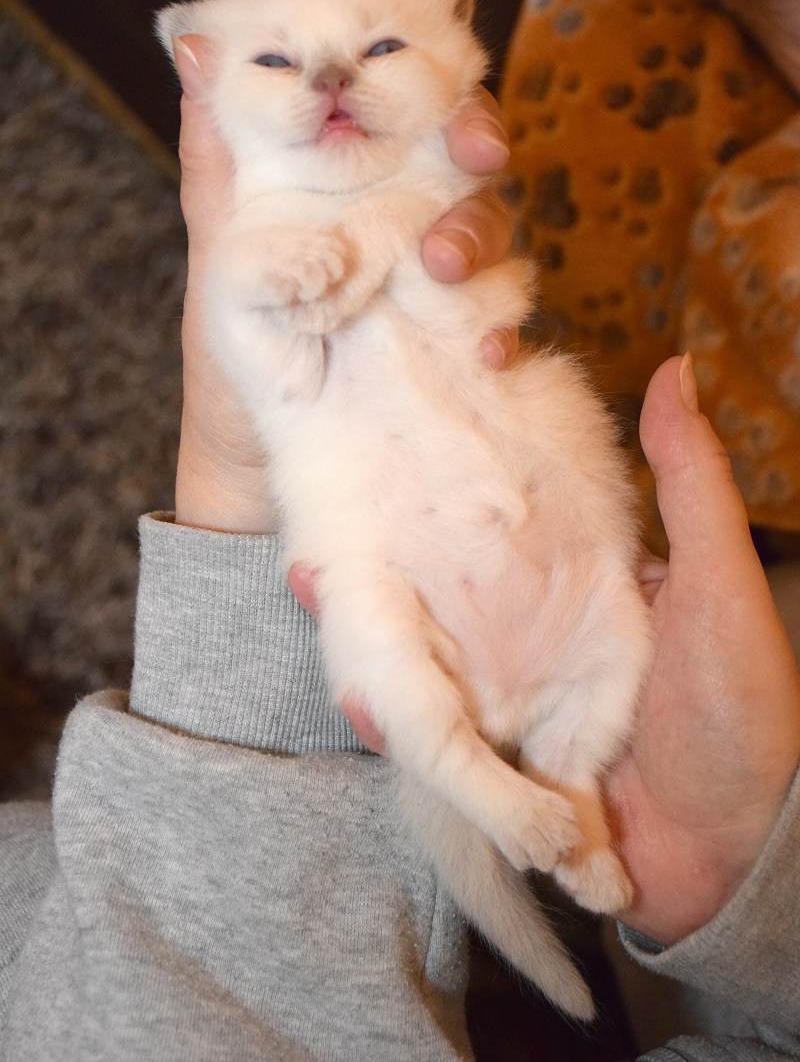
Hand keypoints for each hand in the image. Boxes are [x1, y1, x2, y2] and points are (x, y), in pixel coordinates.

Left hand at [171, 0, 513, 531]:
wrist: (261, 471)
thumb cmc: (236, 360)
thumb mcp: (220, 255)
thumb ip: (221, 161)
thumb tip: (193, 44)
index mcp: (345, 180)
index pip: (391, 82)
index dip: (418, 14)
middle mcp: (401, 213)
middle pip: (464, 142)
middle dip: (478, 125)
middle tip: (474, 140)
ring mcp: (438, 276)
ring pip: (495, 219)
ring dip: (483, 228)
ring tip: (441, 263)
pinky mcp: (464, 336)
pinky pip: (508, 311)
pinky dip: (505, 320)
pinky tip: (484, 344)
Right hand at [309, 355, 799, 929]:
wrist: (749, 844)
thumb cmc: (745, 705)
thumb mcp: (719, 582)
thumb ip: (692, 482)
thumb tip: (674, 368)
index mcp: (575, 598)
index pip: (487, 550)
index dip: (429, 523)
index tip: (371, 483)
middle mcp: (539, 654)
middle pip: (443, 625)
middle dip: (373, 599)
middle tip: (317, 570)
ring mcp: (529, 721)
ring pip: (437, 695)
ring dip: (380, 678)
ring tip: (333, 640)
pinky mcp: (526, 784)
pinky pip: (465, 772)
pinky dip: (418, 752)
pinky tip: (376, 728)